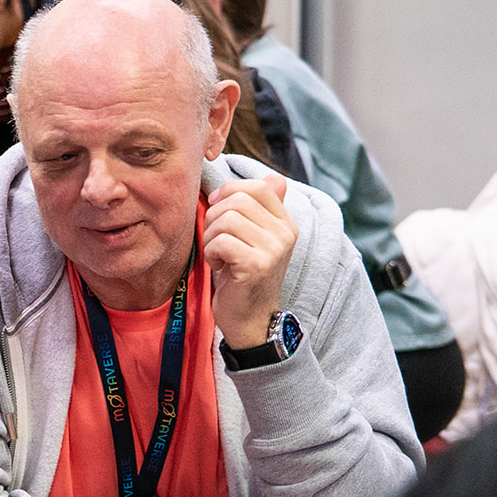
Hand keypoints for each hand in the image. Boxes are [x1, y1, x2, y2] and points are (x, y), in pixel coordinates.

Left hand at [204, 175, 296, 348]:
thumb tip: (272, 177)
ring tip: (217, 255)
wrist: (249, 320)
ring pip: (227, 220)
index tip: (216, 207)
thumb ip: (262, 209)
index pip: (260, 186)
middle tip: (214, 240)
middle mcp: (285, 233)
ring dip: (210, 237)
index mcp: (286, 223)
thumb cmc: (243, 276)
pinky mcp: (258, 266)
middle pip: (238, 200)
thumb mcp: (254, 239)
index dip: (230, 191)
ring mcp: (274, 250)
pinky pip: (221, 241)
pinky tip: (218, 266)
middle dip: (214, 217)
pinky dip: (211, 253)